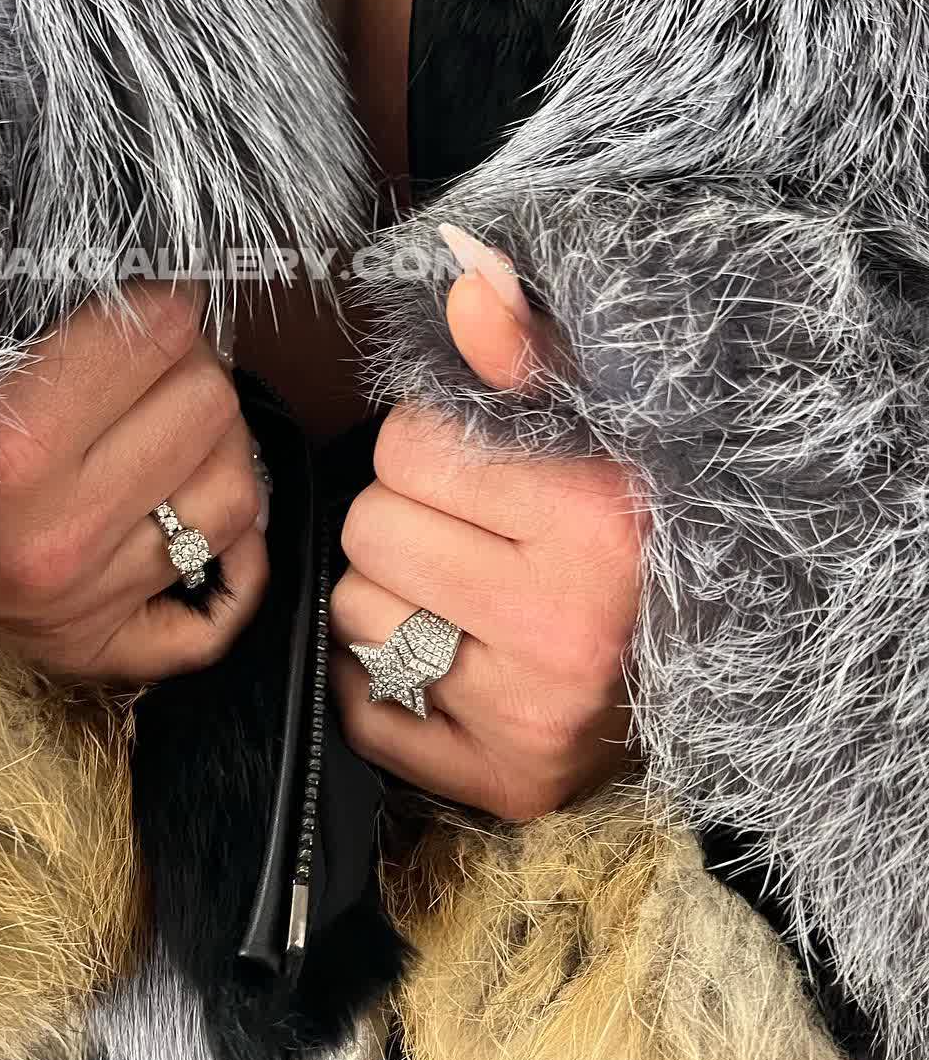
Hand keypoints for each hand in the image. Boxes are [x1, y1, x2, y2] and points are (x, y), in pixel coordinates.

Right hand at [0, 285, 268, 683]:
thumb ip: (29, 317)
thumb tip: (133, 273)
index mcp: (10, 444)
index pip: (158, 333)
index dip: (162, 301)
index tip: (148, 301)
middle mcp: (58, 530)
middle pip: (210, 406)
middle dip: (194, 367)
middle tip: (158, 363)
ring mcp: (87, 601)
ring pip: (236, 494)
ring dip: (220, 448)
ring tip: (179, 429)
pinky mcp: (98, 654)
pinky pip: (218, 614)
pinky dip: (235, 565)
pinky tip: (205, 523)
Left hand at [330, 229, 643, 819]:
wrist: (705, 668)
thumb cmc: (636, 534)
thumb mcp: (605, 429)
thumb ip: (529, 356)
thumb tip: (466, 278)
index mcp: (594, 522)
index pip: (405, 448)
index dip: (430, 449)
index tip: (482, 470)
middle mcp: (563, 625)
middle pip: (369, 531)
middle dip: (404, 519)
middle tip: (470, 535)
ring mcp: (529, 715)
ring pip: (354, 613)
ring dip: (390, 596)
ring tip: (462, 595)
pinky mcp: (500, 780)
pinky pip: (363, 705)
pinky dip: (381, 679)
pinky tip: (447, 656)